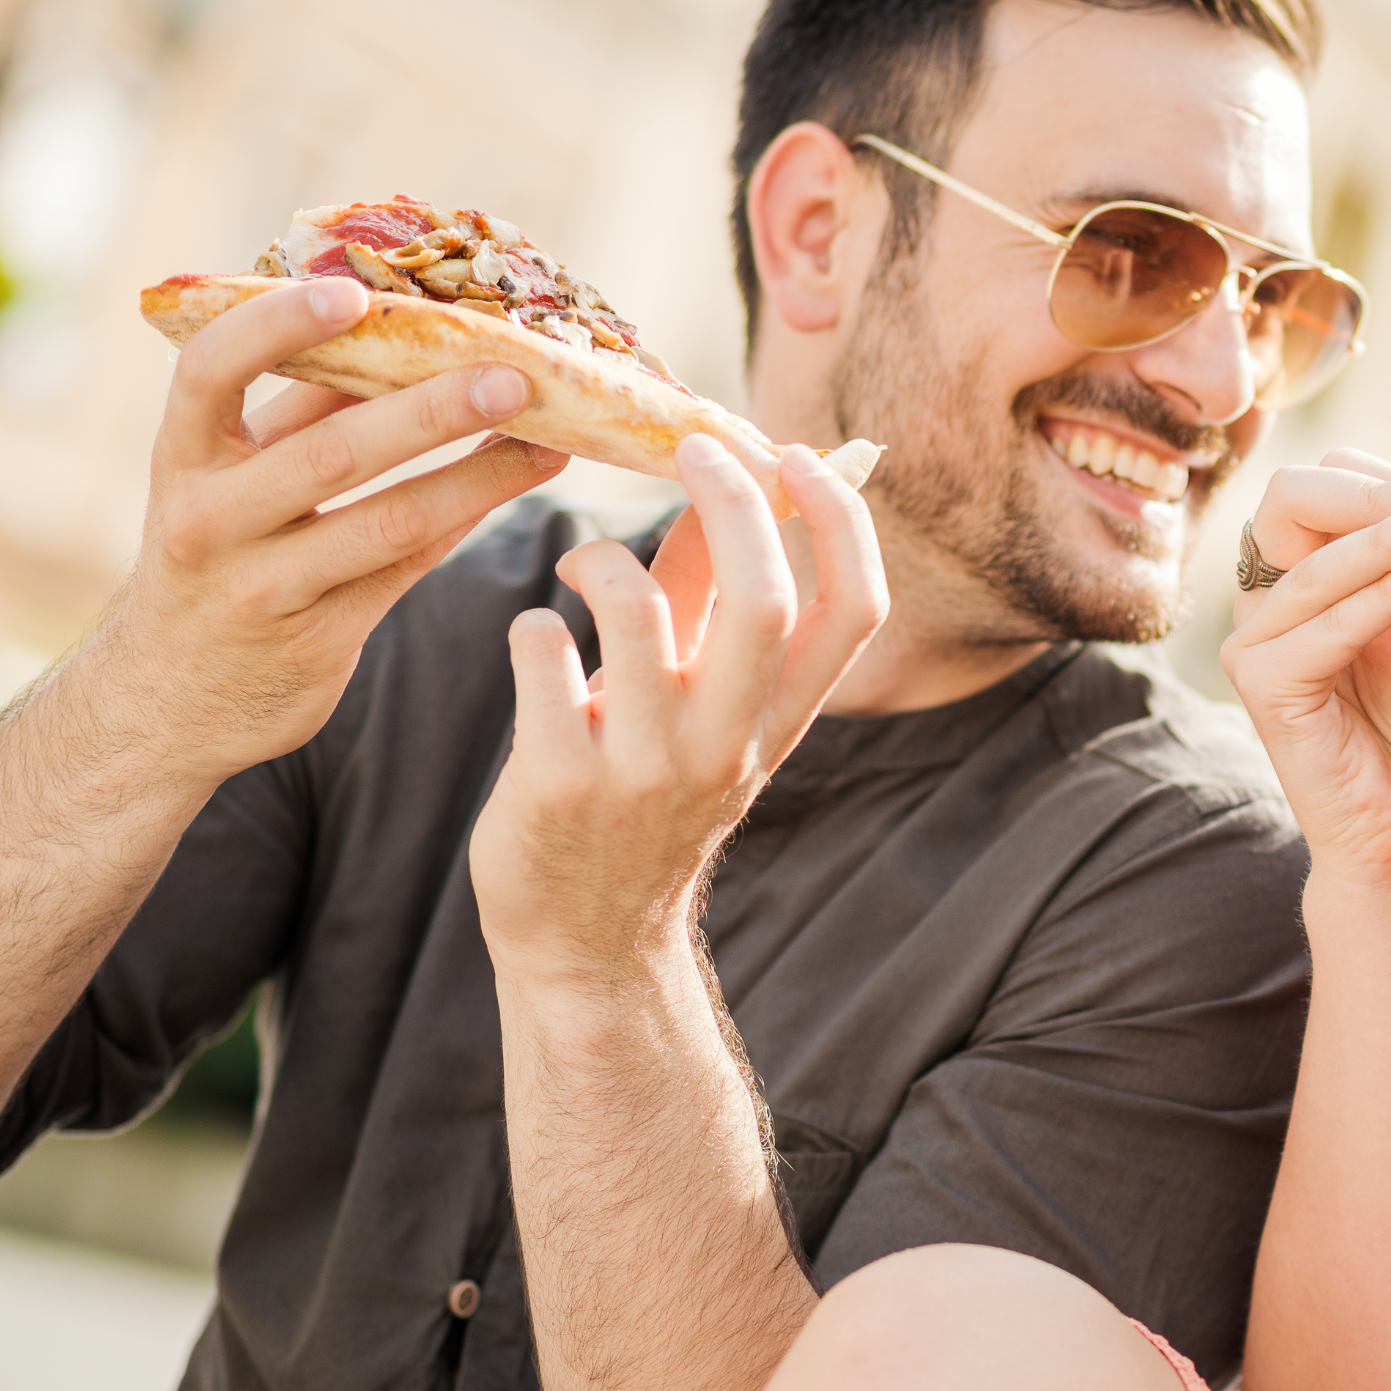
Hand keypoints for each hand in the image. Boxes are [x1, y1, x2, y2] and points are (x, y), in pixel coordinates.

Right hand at [103, 276, 565, 785]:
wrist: (168, 701)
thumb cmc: (216, 557)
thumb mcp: (226, 482)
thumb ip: (293, 416)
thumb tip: (394, 326)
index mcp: (181, 458)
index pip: (211, 373)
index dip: (277, 327)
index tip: (353, 293)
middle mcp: (210, 520)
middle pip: (332, 450)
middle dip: (432, 409)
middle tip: (514, 374)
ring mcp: (262, 585)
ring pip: (388, 519)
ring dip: (478, 474)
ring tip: (549, 437)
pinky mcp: (316, 638)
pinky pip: (406, 569)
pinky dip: (466, 520)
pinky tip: (516, 483)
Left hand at [469, 437, 885, 990]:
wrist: (587, 941)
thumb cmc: (644, 795)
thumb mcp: (703, 706)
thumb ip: (711, 597)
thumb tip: (729, 480)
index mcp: (780, 721)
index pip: (857, 608)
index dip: (841, 521)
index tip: (799, 456)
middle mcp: (728, 745)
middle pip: (763, 599)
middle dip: (731, 500)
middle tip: (689, 450)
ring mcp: (646, 770)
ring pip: (638, 616)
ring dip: (602, 561)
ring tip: (581, 566)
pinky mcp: (559, 787)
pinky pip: (543, 657)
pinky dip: (532, 625)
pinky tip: (534, 639)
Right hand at [1218, 453, 1390, 896]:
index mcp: (1305, 574)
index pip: (1325, 482)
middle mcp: (1268, 599)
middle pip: (1291, 495)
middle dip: (1371, 489)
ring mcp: (1255, 643)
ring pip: (1309, 557)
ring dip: (1385, 539)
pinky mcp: (1262, 687)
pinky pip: (1316, 628)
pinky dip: (1375, 598)